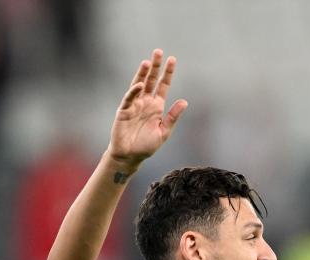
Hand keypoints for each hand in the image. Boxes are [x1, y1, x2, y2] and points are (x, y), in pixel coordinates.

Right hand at [107, 49, 187, 168]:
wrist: (130, 157)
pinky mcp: (124, 111)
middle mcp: (145, 102)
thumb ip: (173, 117)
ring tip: (147, 61)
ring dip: (142, 73)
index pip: (163, 85)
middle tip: (158, 51)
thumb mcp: (164, 132)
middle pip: (151, 80)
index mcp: (156, 106)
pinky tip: (139, 85)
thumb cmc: (146, 147)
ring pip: (139, 85)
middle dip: (155, 66)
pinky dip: (134, 91)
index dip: (167, 73)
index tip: (172, 59)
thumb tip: (185, 102)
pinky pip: (129, 98)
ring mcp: (134, 105)